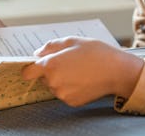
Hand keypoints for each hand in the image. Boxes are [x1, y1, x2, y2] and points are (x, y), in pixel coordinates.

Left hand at [22, 37, 143, 106]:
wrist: (117, 71)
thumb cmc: (96, 52)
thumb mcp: (73, 41)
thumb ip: (51, 46)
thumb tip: (38, 53)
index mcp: (51, 65)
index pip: (27, 72)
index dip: (32, 68)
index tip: (38, 65)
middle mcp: (53, 82)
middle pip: (43, 78)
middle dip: (52, 70)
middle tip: (70, 62)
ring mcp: (62, 94)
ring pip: (55, 86)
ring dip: (62, 79)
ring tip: (80, 70)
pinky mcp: (72, 102)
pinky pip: (65, 93)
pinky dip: (71, 87)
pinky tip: (84, 79)